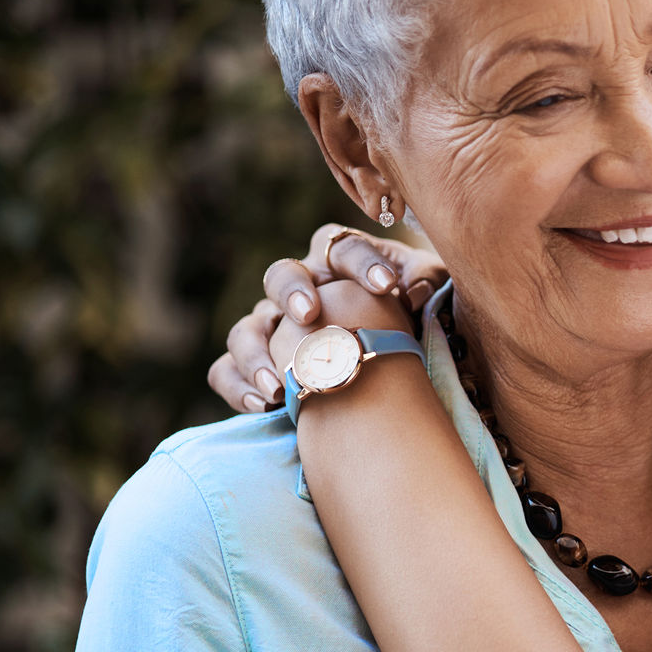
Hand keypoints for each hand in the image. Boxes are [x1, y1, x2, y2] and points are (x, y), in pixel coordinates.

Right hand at [206, 224, 447, 412]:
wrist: (386, 361)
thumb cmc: (405, 315)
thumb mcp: (424, 293)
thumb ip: (425, 281)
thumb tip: (416, 290)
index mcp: (337, 262)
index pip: (342, 247)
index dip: (363, 263)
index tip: (388, 286)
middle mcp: (299, 289)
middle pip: (281, 275)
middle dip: (292, 291)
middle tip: (308, 313)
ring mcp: (271, 326)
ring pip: (247, 328)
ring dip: (257, 353)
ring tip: (279, 384)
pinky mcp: (255, 363)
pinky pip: (226, 371)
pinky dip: (238, 386)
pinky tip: (262, 404)